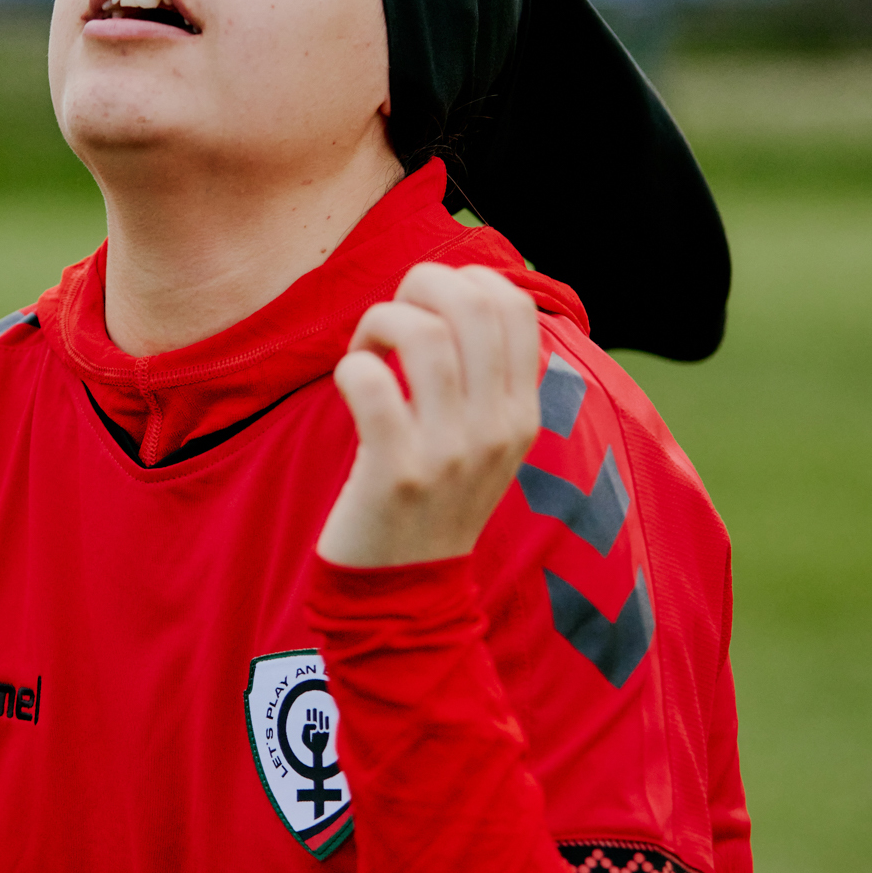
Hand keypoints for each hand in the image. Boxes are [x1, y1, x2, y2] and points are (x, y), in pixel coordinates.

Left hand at [316, 262, 540, 569]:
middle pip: (471, 302)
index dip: (463, 280)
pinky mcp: (397, 471)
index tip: (428, 308)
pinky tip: (349, 385)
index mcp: (522, 411)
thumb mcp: (486, 442)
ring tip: (366, 352)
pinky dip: (351, 367)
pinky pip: (371, 382)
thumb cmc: (433, 498)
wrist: (406, 592)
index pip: (514, 304)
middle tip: (391, 321)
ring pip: (421, 332)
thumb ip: (488, 377)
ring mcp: (450, 450)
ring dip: (378, 322)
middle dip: (418, 286)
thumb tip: (467, 291)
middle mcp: (497, 426)